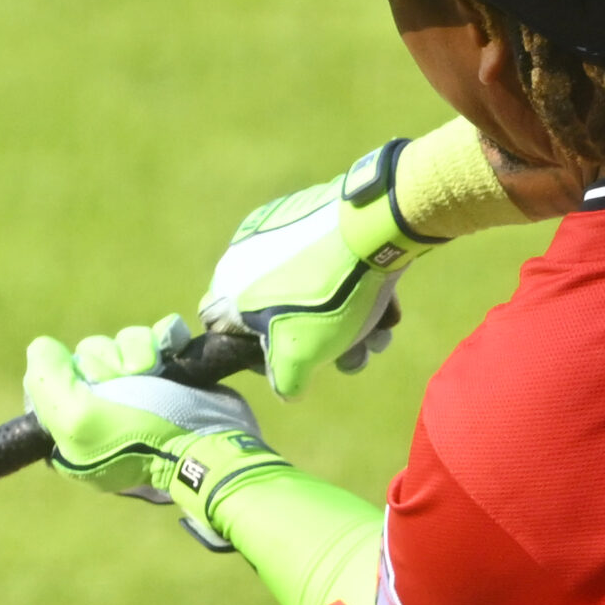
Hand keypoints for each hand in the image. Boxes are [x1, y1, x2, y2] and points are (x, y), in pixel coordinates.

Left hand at [23, 316, 286, 546]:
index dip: (68, 374)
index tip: (90, 386)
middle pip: (86, 356)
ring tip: (154, 370)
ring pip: (119, 344)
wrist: (213, 440)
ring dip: (137, 349)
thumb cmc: (145, 434)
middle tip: (129, 381)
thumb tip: (42, 348)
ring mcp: (134, 393)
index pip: (49, 380)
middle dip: (108, 361)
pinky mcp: (165, 375)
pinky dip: (161, 339)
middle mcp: (99, 411)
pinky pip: (151, 338)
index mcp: (71, 430)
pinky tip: (170, 352)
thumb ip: (46, 380)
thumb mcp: (81, 417)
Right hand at [198, 141, 433, 398]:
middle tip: (354, 353)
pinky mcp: (317, 215)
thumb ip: (285, 380)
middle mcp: (246, 254)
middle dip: (321, 343)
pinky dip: (351, 285)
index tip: (287, 360)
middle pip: (278, 315)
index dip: (248, 351)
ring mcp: (282, 230)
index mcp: (230, 285)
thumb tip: (287, 389)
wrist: (373, 228)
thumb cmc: (326, 298)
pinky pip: (326, 261)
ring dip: (347, 322)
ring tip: (381, 332)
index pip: (218, 326)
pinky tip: (385, 300)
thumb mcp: (300, 354)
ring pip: (310, 292)